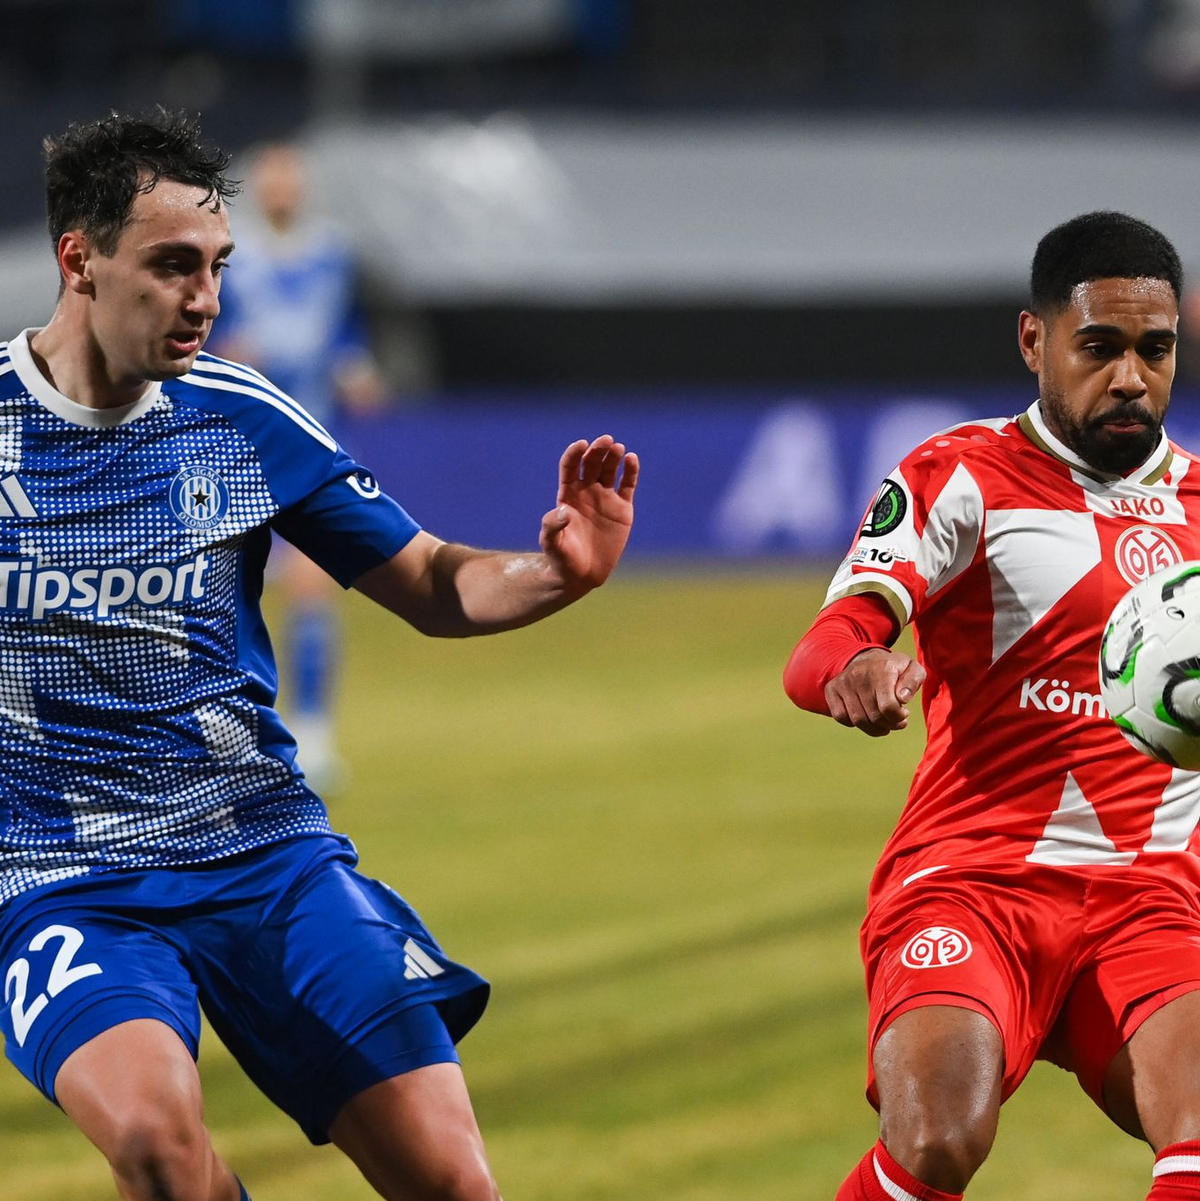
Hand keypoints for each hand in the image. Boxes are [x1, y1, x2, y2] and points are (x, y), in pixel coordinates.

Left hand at [540, 435, 638, 593]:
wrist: (582, 574)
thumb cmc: (562, 558)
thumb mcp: (552, 544)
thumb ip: (552, 526)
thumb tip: (563, 511)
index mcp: (567, 495)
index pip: (570, 466)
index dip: (575, 454)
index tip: (581, 445)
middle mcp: (586, 492)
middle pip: (591, 463)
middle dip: (597, 450)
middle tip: (606, 440)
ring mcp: (605, 498)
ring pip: (610, 469)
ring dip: (613, 456)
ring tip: (618, 448)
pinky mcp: (622, 508)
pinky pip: (628, 484)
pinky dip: (630, 471)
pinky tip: (631, 459)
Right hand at [825, 647, 925, 736]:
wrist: (868, 658)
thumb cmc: (894, 669)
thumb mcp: (913, 669)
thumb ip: (914, 681)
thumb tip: (903, 698)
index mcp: (882, 669)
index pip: (888, 707)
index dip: (899, 717)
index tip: (904, 713)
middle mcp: (859, 674)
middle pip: (874, 716)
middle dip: (889, 724)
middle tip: (896, 721)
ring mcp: (843, 682)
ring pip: (858, 720)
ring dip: (874, 728)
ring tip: (884, 723)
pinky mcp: (831, 689)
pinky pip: (841, 717)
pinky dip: (854, 723)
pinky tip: (865, 716)